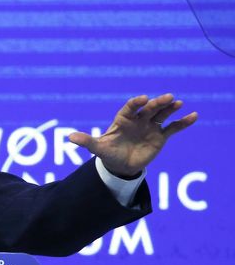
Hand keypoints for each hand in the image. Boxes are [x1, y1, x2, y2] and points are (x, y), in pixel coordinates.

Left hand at [68, 94, 197, 177]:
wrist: (121, 166)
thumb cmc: (108, 153)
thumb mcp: (97, 148)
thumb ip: (86, 141)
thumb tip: (69, 137)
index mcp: (123, 119)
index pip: (130, 108)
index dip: (135, 103)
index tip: (142, 99)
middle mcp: (138, 120)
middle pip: (149, 109)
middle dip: (157, 103)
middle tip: (167, 97)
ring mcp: (151, 127)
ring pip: (162, 115)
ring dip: (171, 109)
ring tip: (179, 103)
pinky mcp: (161, 136)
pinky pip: (173, 127)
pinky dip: (183, 122)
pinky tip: (193, 116)